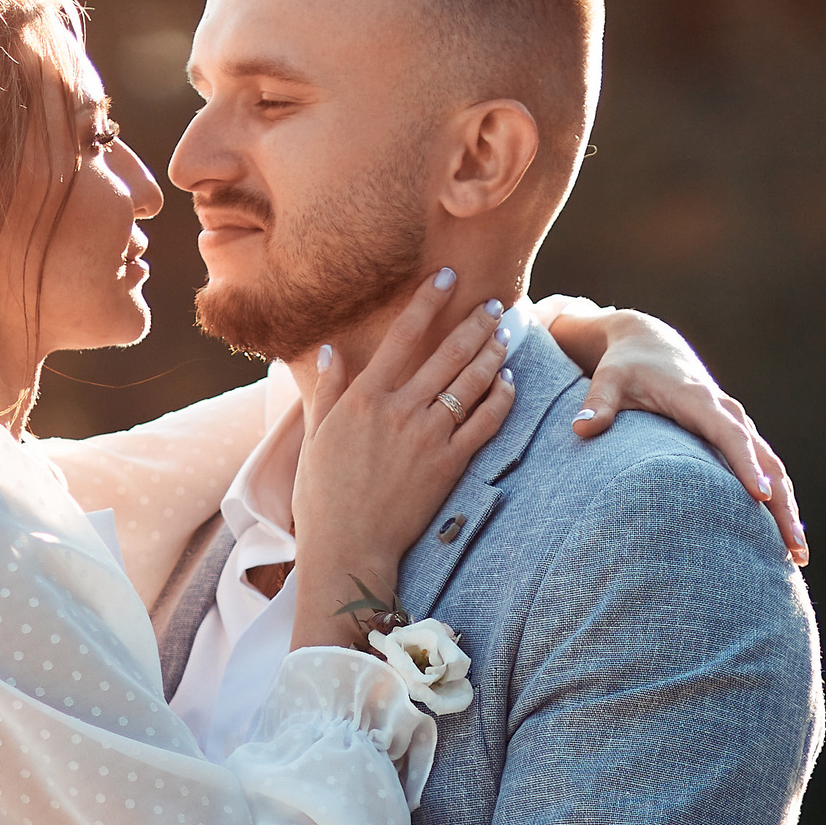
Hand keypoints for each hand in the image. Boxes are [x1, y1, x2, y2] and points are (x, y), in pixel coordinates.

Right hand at [288, 268, 515, 648]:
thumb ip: (328, 389)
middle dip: (474, 323)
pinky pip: (484, 423)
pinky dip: (500, 398)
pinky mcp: (449, 464)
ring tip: (506, 333)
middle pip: (447, 353)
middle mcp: (400, 409)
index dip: (428, 302)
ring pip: (471, 383)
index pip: (403, 336)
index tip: (447, 276)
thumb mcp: (316, 437)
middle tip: (494, 303)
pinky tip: (509, 382)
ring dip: (492, 353)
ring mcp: (427, 436)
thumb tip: (330, 347)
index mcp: (365, 397)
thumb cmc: (323, 496)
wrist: (348, 548)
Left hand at [556, 305, 805, 565]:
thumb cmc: (626, 365)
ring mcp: (735, 423)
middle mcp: (726, 411)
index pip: (730, 435)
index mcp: (699, 399)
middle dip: (783, 503)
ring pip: (773, 466)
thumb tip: (582, 429)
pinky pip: (765, 466)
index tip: (760, 497)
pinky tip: (784, 533)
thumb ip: (597, 404)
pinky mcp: (735, 433)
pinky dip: (779, 497)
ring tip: (798, 555)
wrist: (649, 342)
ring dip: (788, 507)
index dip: (746, 464)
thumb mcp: (609, 379)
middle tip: (795, 548)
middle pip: (765, 459)